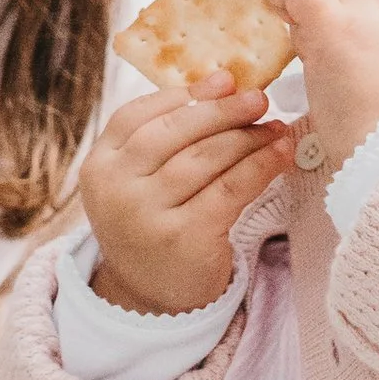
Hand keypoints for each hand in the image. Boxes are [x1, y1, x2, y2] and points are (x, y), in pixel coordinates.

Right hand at [80, 80, 295, 315]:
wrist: (152, 299)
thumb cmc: (154, 225)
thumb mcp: (141, 181)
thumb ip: (165, 136)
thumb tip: (222, 80)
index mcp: (98, 165)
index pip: (137, 115)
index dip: (183, 95)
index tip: (224, 80)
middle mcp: (115, 189)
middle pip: (172, 132)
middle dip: (221, 111)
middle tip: (258, 98)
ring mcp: (146, 215)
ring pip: (204, 159)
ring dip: (247, 138)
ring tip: (276, 128)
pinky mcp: (183, 237)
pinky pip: (229, 189)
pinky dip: (260, 167)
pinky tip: (280, 156)